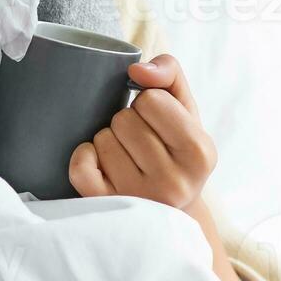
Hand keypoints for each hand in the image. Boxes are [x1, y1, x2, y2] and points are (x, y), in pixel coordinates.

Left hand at [67, 55, 215, 209]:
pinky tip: (100, 164)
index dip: (148, 104)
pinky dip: (84, 157)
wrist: (171, 210)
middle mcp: (174, 181)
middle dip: (128, 122)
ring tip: (127, 156)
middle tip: (140, 142)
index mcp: (199, 152)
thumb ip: (169, 74)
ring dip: (109, 141)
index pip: (151, 100)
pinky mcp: (109, 208)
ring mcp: (140, 199)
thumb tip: (137, 70)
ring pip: (102, 140)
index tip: (157, 122)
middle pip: (124, 119)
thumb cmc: (176, 151)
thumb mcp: (186, 111)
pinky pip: (80, 167)